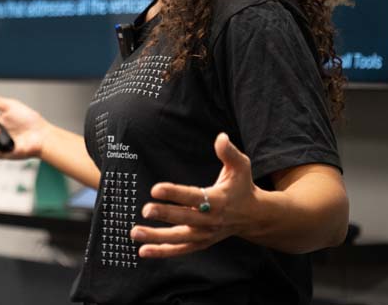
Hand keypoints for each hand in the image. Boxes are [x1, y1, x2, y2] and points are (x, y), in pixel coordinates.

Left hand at [130, 133, 258, 257]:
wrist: (253, 216)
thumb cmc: (242, 187)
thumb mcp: (241, 167)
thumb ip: (229, 152)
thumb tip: (221, 137)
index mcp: (218, 200)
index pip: (193, 196)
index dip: (174, 193)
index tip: (156, 189)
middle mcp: (210, 220)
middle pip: (184, 218)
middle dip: (164, 214)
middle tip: (145, 210)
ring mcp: (205, 235)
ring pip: (178, 238)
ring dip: (156, 237)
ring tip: (134, 232)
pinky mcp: (201, 243)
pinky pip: (180, 249)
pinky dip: (162, 251)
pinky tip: (143, 250)